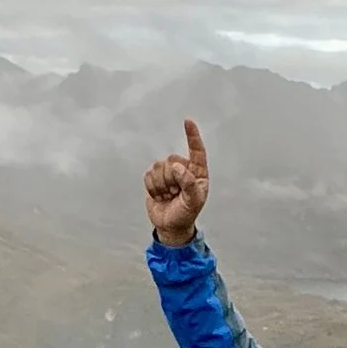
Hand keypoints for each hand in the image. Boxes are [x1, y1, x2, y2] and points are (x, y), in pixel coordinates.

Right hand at [143, 117, 209, 244]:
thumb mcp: (193, 201)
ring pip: (158, 167)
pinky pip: (148, 175)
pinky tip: (160, 196)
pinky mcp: (154, 178)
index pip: (197, 150)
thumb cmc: (186, 213)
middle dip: (171, 179)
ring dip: (161, 186)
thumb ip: (188, 183)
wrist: (170, 226)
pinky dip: (152, 188)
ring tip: (168, 196)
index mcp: (198, 172)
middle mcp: (183, 168)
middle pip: (171, 160)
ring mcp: (168, 172)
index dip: (192, 136)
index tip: (188, 122)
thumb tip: (177, 166)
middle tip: (175, 194)